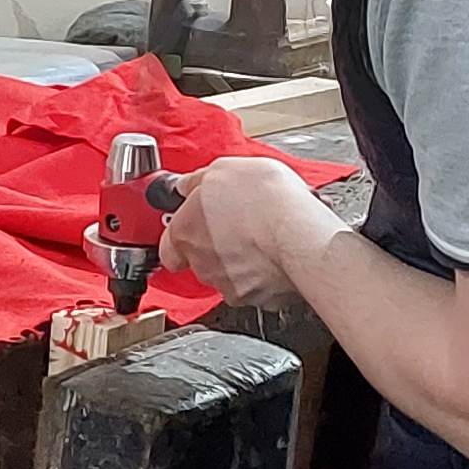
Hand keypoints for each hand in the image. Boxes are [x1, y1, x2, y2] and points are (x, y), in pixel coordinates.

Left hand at [158, 156, 346, 308]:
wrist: (301, 233)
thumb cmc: (263, 201)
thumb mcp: (223, 169)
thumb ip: (198, 182)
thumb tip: (189, 185)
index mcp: (185, 233)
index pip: (168, 247)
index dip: (183, 234)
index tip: (196, 223)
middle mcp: (202, 264)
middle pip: (201, 259)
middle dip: (218, 242)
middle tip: (239, 221)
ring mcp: (231, 284)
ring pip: (230, 274)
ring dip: (243, 258)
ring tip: (264, 234)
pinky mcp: (260, 299)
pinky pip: (259, 286)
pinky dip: (266, 273)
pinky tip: (278, 253)